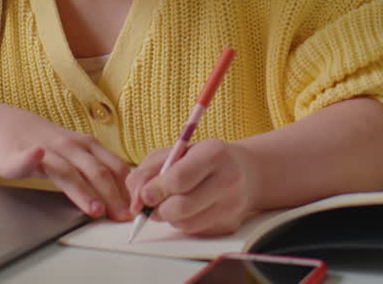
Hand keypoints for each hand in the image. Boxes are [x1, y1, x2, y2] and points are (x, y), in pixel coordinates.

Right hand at [0, 104, 131, 220]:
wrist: (5, 126)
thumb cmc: (46, 145)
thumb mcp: (77, 154)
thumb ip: (98, 171)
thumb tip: (124, 196)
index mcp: (87, 146)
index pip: (114, 167)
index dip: (127, 188)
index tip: (136, 209)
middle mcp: (69, 146)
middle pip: (95, 172)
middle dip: (112, 196)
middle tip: (122, 217)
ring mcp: (44, 149)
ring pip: (66, 171)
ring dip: (82, 190)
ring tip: (95, 208)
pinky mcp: (17, 154)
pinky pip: (24, 157)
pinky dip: (29, 157)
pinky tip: (35, 156)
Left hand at [126, 139, 259, 235]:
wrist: (245, 171)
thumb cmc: (202, 158)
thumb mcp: (175, 151)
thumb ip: (148, 171)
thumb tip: (136, 203)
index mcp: (214, 153)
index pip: (179, 179)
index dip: (156, 190)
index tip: (144, 195)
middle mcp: (228, 179)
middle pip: (181, 207)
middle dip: (158, 209)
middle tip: (152, 203)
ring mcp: (232, 205)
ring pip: (185, 224)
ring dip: (170, 217)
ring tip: (174, 201)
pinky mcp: (230, 224)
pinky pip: (195, 231)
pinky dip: (184, 223)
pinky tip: (190, 209)